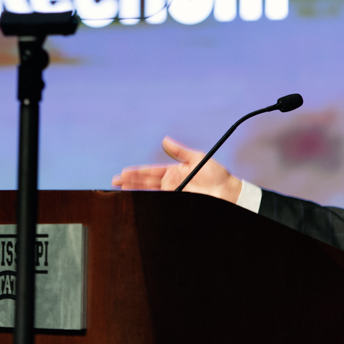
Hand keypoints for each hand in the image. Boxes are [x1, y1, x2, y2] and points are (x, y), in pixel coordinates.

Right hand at [111, 136, 242, 203]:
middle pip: (146, 183)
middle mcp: (171, 184)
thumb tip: (165, 141)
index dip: (136, 173)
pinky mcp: (179, 202)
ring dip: (136, 191)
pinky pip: (161, 201)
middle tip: (115, 182)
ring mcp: (174, 194)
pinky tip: (139, 199)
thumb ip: (180, 152)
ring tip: (122, 190)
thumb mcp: (197, 158)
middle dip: (130, 182)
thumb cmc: (216, 174)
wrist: (228, 192)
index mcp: (174, 172)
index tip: (123, 173)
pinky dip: (149, 200)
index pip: (150, 173)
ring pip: (151, 193)